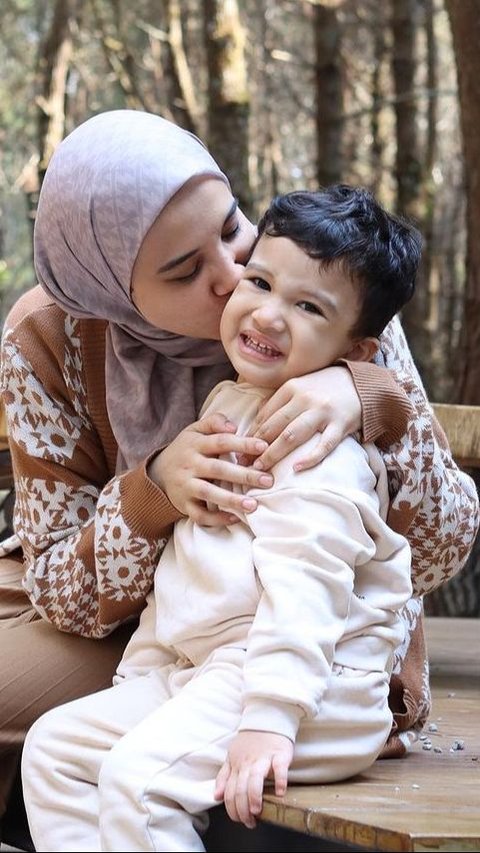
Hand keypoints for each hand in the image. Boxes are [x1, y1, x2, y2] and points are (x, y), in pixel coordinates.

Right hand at [148, 413, 273, 525]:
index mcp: (195, 445)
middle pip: (218, 469)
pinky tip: (235, 518)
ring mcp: (185, 486)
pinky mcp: (183, 505)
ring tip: (253, 505)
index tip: (263, 447)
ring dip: (231, 500)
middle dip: (243, 475)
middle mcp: (190, 465)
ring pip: (208, 493)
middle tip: (267, 480)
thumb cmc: (186, 449)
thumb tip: (234, 427)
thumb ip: (214, 422)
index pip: (220, 442)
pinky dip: (216, 518)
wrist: (157, 473)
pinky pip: (199, 515)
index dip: (242, 444)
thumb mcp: (194, 430)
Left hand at [215, 731, 292, 828]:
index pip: (230, 792)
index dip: (232, 809)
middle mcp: (248, 764)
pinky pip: (279, 768)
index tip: (239, 820)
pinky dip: (279, 780)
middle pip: (241, 789)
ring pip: (255, 779)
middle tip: (249, 822)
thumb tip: (216, 796)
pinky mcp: (279, 754)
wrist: (268, 719)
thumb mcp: (232, 756)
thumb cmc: (250, 742)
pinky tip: (280, 792)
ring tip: (257, 811)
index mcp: (236, 766)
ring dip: (254, 797)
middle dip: (243, 809)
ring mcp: (264, 758)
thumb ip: (224, 776)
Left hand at [243, 366, 361, 471]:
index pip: (265, 415)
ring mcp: (323, 412)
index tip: (238, 449)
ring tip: (260, 468)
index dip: (250, 434)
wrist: (362, 383)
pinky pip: (324, 445)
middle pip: (274, 427)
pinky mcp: (341, 425)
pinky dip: (310, 458)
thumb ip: (280, 400)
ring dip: (273, 454)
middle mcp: (305, 399)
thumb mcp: (300, 386)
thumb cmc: (326, 387)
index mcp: (291, 388)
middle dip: (256, 447)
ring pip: (292, 436)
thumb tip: (256, 420)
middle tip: (243, 464)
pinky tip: (296, 469)